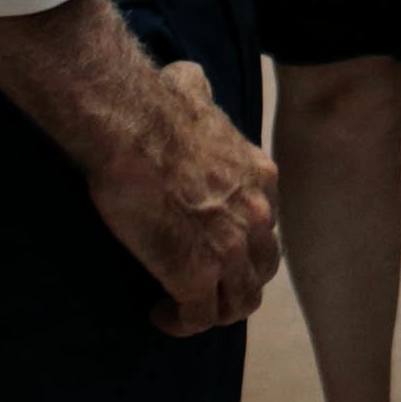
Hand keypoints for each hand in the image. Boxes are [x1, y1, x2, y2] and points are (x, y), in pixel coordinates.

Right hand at [89, 59, 283, 337]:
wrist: (134, 128)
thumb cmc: (155, 107)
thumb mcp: (193, 91)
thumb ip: (198, 91)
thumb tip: (187, 77)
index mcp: (260, 177)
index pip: (266, 225)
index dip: (242, 241)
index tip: (214, 246)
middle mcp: (255, 216)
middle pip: (261, 268)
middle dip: (236, 282)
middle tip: (203, 285)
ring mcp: (229, 249)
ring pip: (238, 302)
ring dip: (213, 310)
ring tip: (183, 308)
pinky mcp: (195, 274)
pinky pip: (199, 318)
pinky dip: (182, 324)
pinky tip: (161, 315)